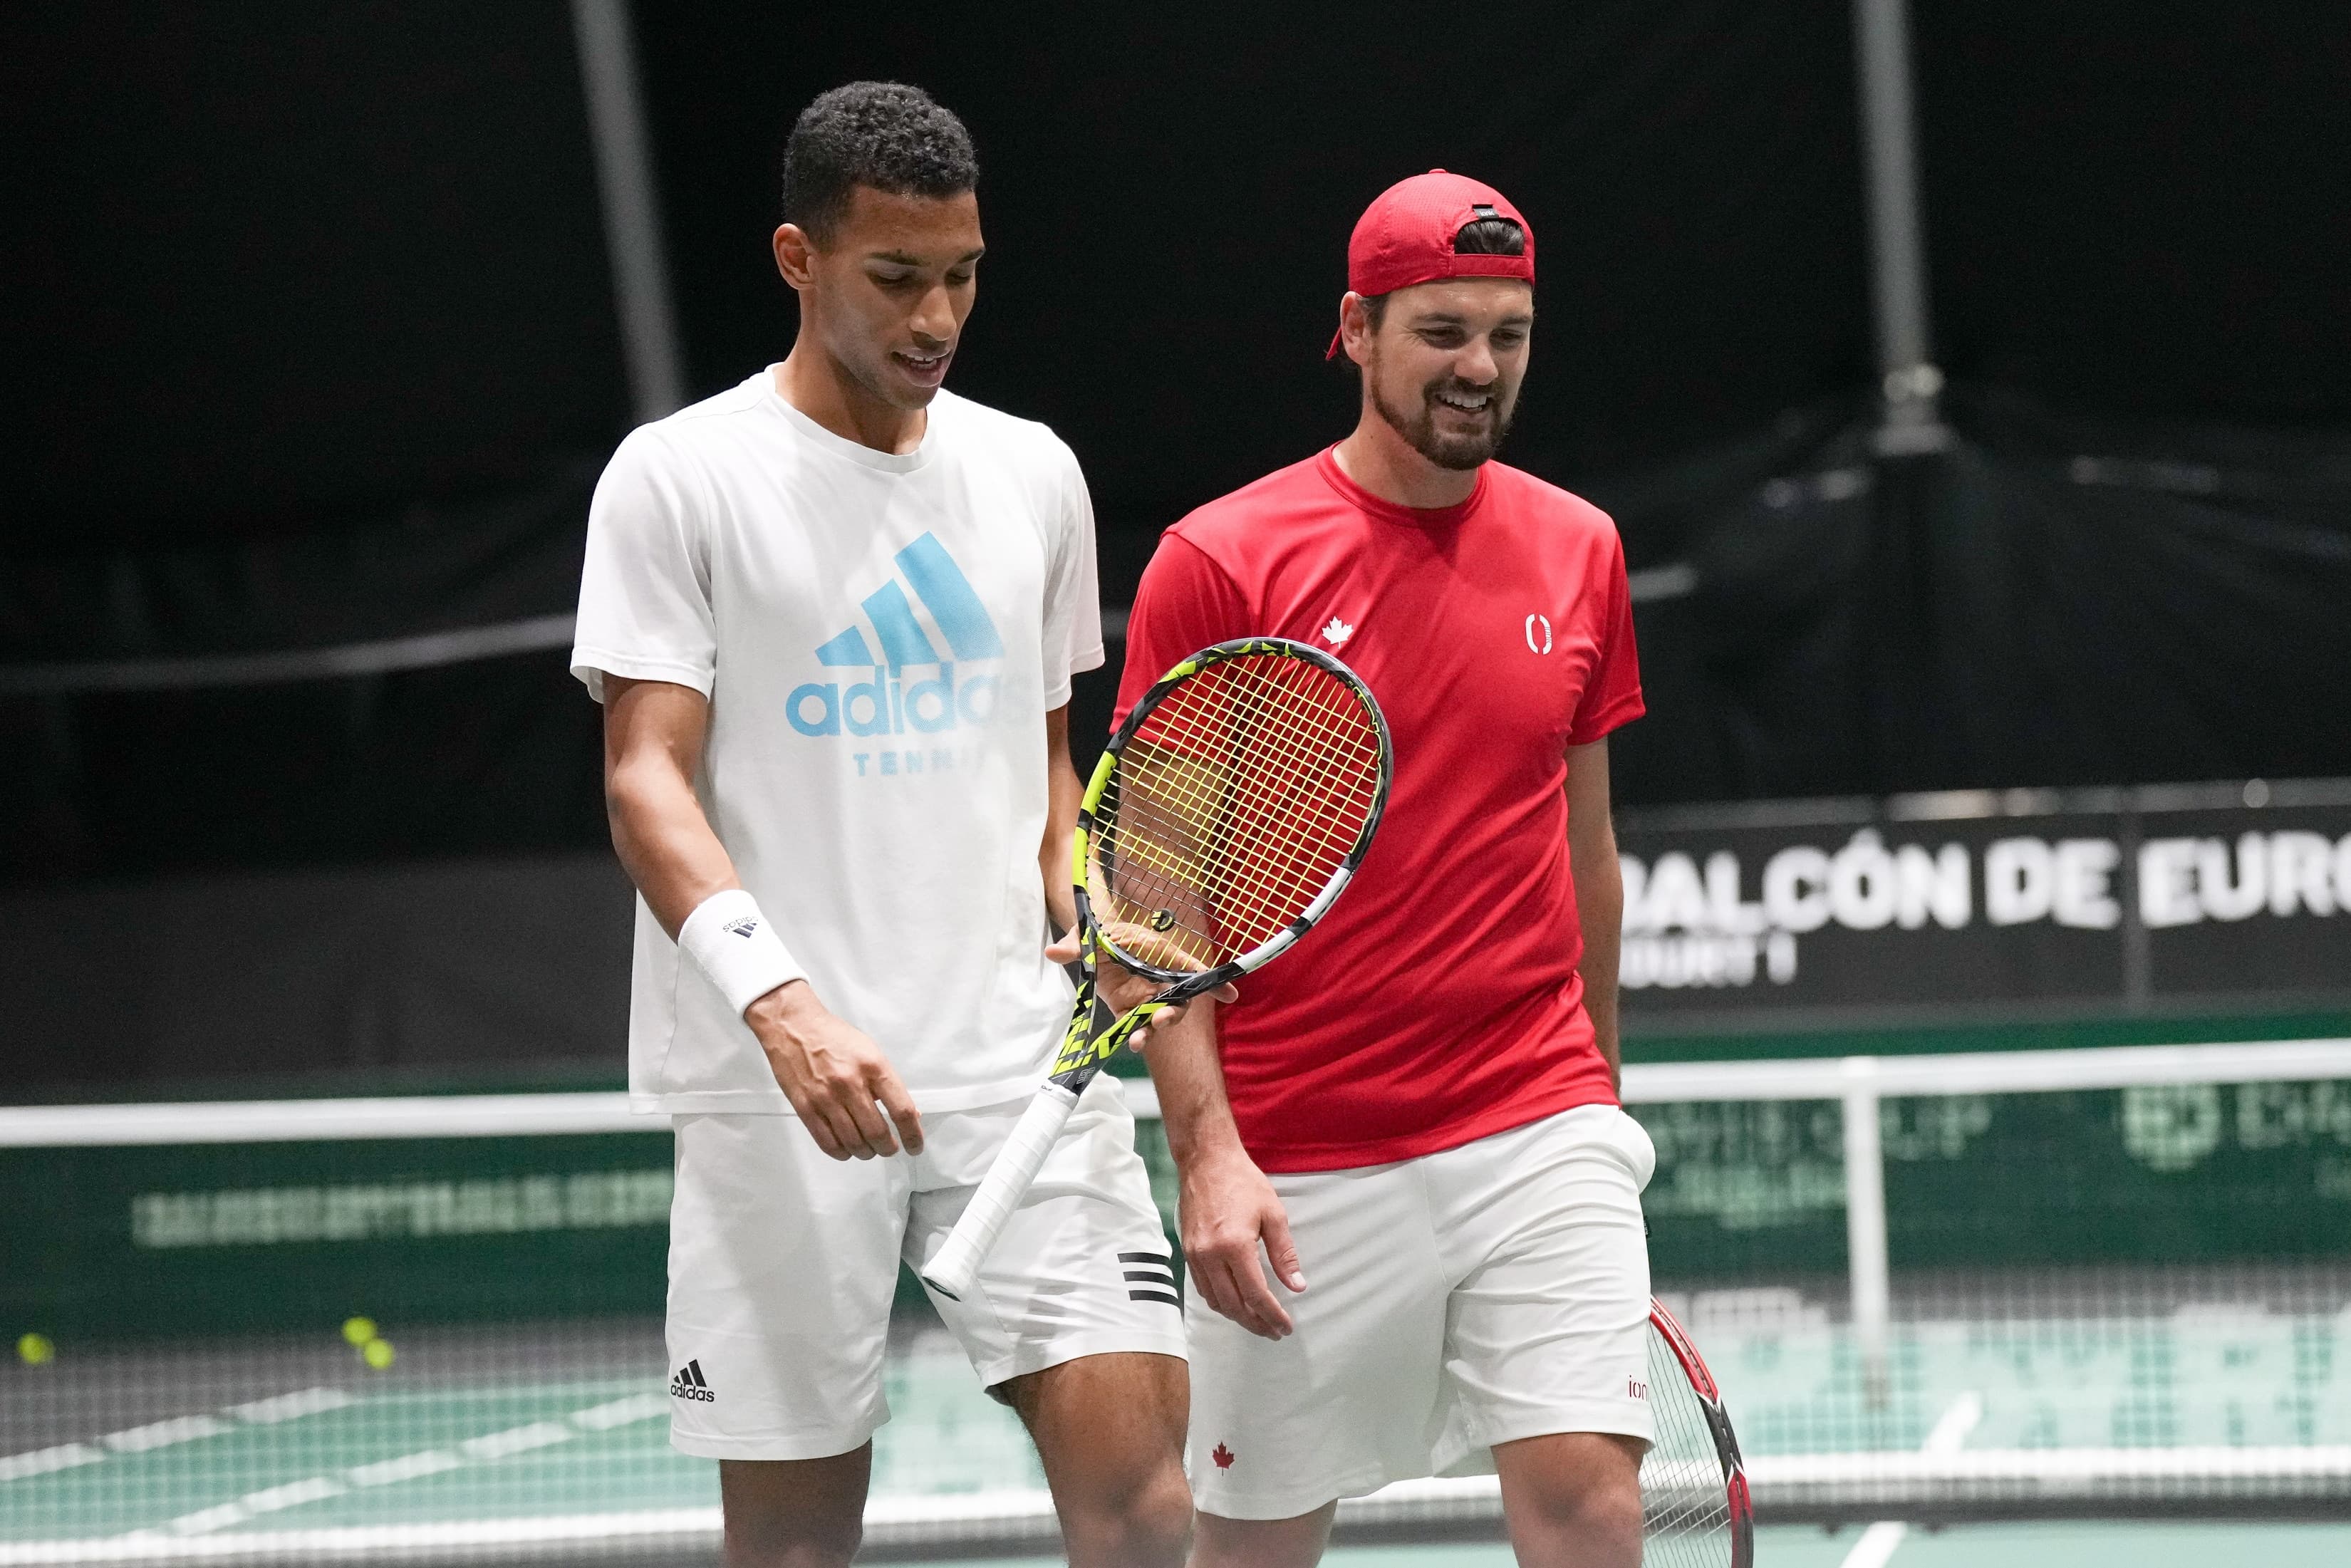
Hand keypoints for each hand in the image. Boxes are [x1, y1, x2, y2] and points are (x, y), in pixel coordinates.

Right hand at [746, 982, 923, 1160]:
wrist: (793, 1026)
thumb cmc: (834, 1037)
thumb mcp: (870, 1052)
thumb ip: (887, 1083)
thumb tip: (909, 1115)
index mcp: (873, 1067)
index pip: (901, 1110)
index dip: (912, 1136)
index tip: (915, 1147)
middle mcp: (851, 1084)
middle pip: (877, 1133)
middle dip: (888, 1148)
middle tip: (889, 1148)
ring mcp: (826, 1098)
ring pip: (853, 1142)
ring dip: (866, 1152)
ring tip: (869, 1150)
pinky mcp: (805, 1108)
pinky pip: (827, 1142)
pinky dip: (842, 1153)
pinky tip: (847, 1150)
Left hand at [1044, 928, 1236, 1048]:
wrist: (1090, 941)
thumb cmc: (1100, 932)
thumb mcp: (1088, 936)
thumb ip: (1075, 945)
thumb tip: (1053, 951)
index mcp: (1158, 954)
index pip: (1191, 968)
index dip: (1212, 981)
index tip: (1230, 994)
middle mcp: (1158, 978)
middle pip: (1177, 1000)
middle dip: (1173, 1014)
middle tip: (1160, 1020)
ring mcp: (1144, 996)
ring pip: (1159, 1017)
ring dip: (1152, 1030)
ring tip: (1137, 1041)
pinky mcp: (1128, 1009)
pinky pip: (1137, 1026)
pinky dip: (1137, 1036)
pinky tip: (1131, 1044)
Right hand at [1177, 1144, 1305, 1338]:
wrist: (1206, 1161)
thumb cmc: (1243, 1182)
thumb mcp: (1273, 1214)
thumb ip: (1285, 1254)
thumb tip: (1296, 1286)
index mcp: (1235, 1246)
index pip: (1256, 1295)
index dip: (1273, 1316)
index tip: (1286, 1327)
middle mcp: (1210, 1255)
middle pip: (1234, 1305)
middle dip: (1256, 1323)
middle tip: (1274, 1332)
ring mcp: (1195, 1255)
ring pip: (1216, 1301)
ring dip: (1237, 1317)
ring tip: (1258, 1322)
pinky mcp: (1188, 1252)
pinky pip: (1203, 1288)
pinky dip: (1220, 1302)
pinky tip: (1235, 1303)